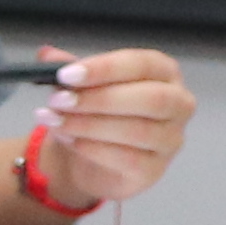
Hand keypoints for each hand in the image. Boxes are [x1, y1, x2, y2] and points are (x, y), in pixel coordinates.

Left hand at [11, 47, 188, 209]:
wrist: (90, 159)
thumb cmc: (96, 112)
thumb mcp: (80, 85)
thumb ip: (68, 69)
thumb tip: (47, 54)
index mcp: (163, 71)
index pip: (142, 64)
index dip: (104, 69)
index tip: (66, 75)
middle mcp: (178, 103)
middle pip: (150, 98)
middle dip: (99, 99)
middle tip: (59, 100)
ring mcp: (171, 140)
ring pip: (138, 131)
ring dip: (90, 125)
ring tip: (56, 121)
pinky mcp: (155, 170)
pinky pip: (128, 159)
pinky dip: (94, 149)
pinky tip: (70, 141)